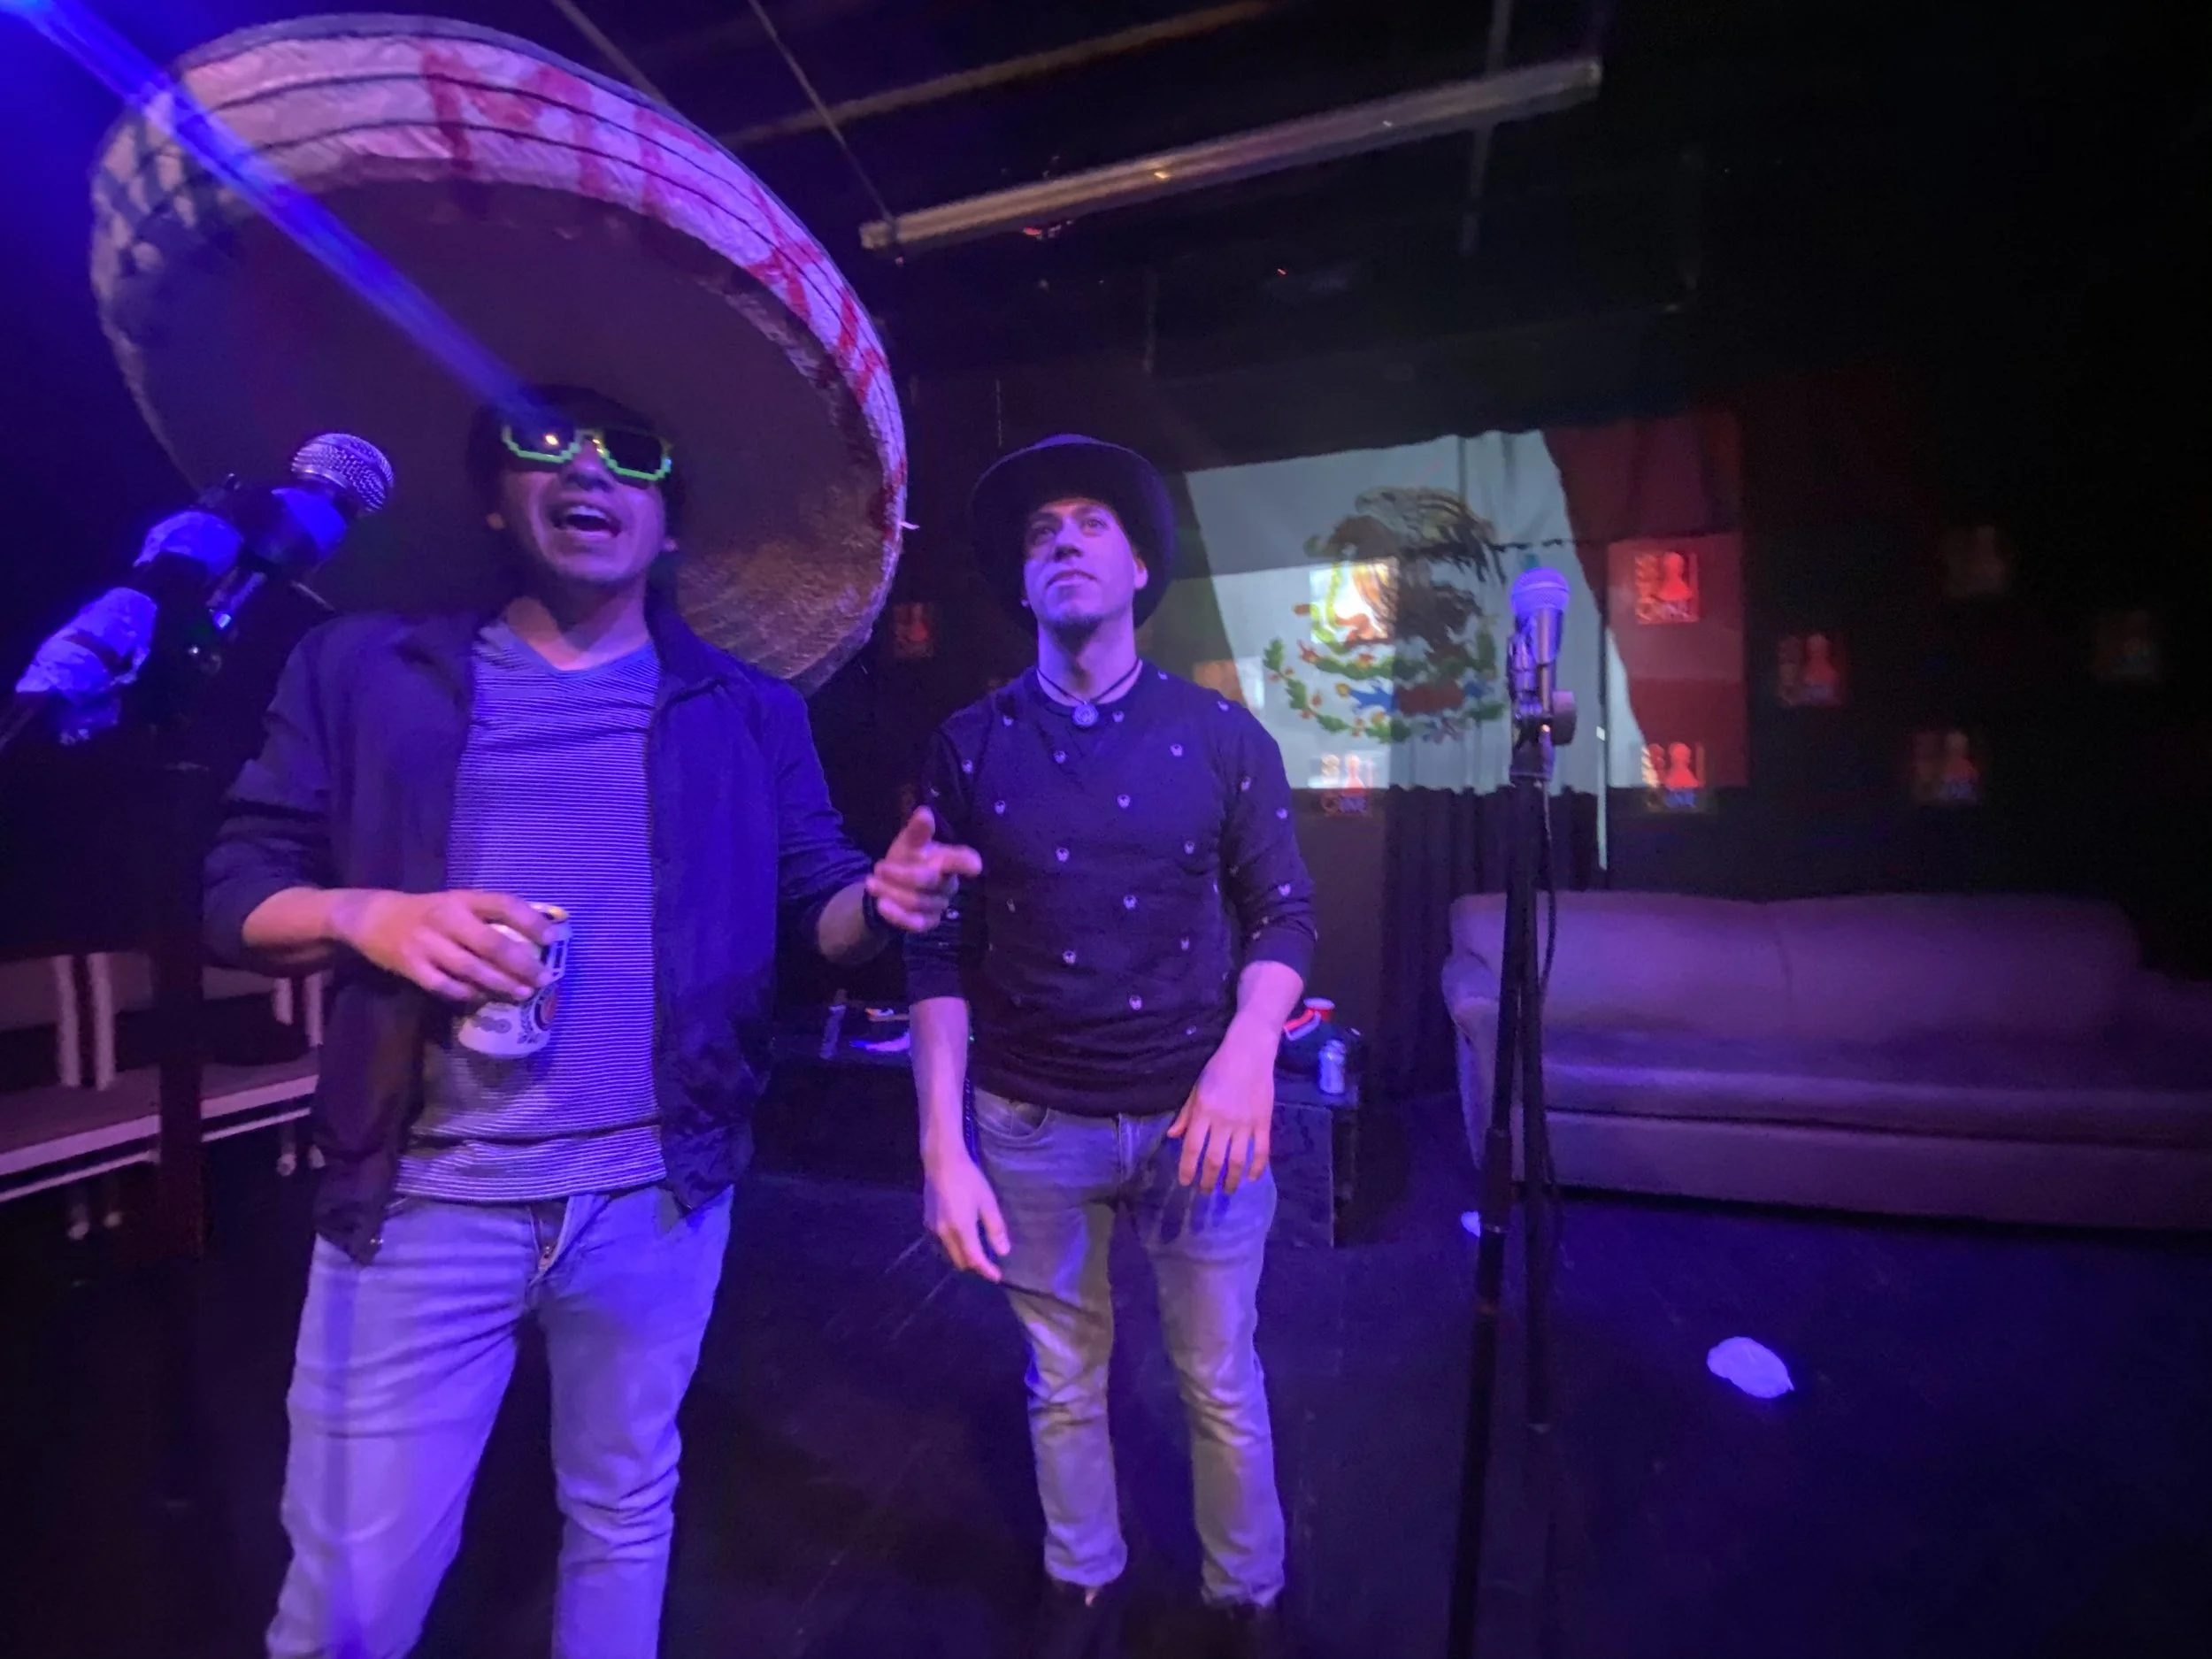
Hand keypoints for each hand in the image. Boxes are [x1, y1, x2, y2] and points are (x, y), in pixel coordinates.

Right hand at [328, 889, 552, 1003]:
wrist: (371, 917)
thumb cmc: (427, 912)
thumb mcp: (456, 902)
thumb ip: (488, 916)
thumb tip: (537, 933)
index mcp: (462, 899)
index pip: (503, 904)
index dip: (530, 920)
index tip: (553, 937)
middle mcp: (446, 918)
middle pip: (491, 943)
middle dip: (521, 963)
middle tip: (544, 977)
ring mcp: (427, 944)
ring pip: (471, 968)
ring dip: (501, 983)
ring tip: (523, 993)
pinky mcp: (411, 966)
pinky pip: (445, 985)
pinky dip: (467, 993)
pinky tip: (483, 998)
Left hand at [867, 807, 983, 932]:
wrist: (891, 885)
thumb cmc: (907, 858)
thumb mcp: (908, 842)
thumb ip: (917, 831)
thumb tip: (924, 813)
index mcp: (948, 861)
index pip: (964, 861)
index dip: (969, 864)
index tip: (974, 867)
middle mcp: (948, 884)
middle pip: (929, 881)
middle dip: (901, 875)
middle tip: (879, 867)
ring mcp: (939, 905)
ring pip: (917, 902)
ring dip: (891, 892)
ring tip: (872, 883)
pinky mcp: (928, 922)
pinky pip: (915, 923)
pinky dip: (896, 915)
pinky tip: (881, 905)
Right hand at [924, 1149, 1010, 1281]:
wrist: (941, 1161)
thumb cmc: (969, 1179)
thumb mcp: (987, 1202)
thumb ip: (995, 1228)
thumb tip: (1003, 1252)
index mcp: (961, 1229)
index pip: (974, 1259)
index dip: (986, 1270)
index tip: (998, 1277)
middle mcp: (944, 1233)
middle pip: (960, 1260)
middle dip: (975, 1264)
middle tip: (990, 1262)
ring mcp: (933, 1228)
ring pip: (950, 1253)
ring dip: (963, 1256)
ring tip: (978, 1250)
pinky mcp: (928, 1221)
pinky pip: (943, 1242)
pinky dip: (954, 1245)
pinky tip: (962, 1236)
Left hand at [1170, 1030, 1276, 1191]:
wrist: (1249, 1052)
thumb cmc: (1218, 1068)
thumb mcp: (1197, 1088)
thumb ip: (1186, 1114)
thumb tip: (1173, 1136)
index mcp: (1204, 1112)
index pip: (1192, 1148)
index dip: (1188, 1168)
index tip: (1186, 1182)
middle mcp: (1223, 1121)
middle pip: (1214, 1159)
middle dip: (1208, 1180)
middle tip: (1205, 1191)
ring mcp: (1245, 1123)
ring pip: (1237, 1160)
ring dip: (1231, 1179)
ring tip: (1227, 1189)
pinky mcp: (1263, 1122)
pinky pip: (1261, 1150)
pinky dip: (1257, 1167)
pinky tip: (1251, 1178)